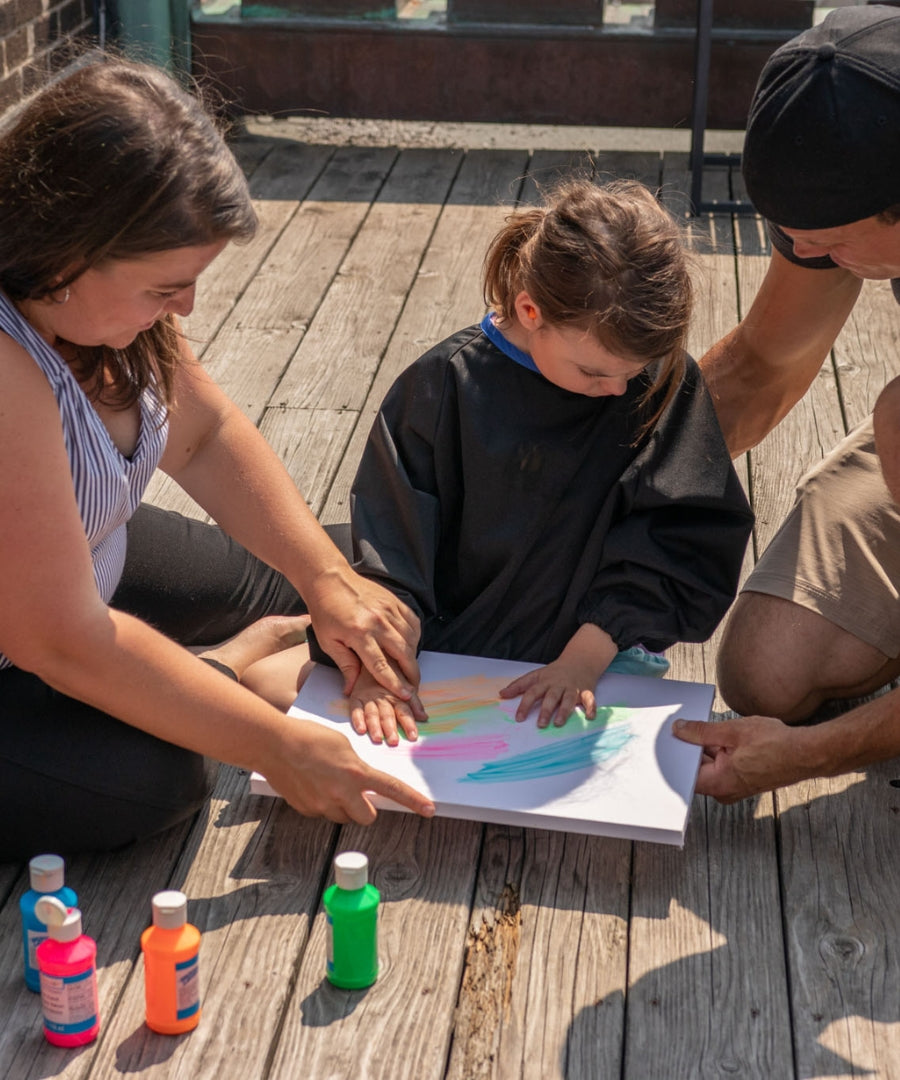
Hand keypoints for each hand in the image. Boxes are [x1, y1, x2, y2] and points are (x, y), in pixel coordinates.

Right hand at [260, 716, 433, 823]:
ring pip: (343, 816)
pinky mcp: (307, 810)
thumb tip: (359, 780)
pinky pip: (323, 812)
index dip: (413, 800)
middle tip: (355, 792)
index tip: (430, 809)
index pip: (392, 789)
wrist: (274, 745)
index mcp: (356, 773)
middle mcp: (342, 794)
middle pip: (367, 817)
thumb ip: (356, 766)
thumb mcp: (343, 745)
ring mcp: (323, 805)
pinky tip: (311, 784)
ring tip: (326, 782)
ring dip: (342, 806)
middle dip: (365, 808)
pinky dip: (322, 803)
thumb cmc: (309, 737)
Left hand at [304, 567, 420, 699]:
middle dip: (412, 673)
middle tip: (415, 686)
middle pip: (403, 653)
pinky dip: (414, 635)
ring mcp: (388, 609)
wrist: (330, 580)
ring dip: (414, 656)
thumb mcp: (328, 641)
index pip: (381, 665)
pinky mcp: (394, 601)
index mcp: (359, 633)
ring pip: (410, 638)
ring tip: (412, 669)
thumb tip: (351, 689)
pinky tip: (410, 645)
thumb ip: (344, 664)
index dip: (395, 683)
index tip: (405, 695)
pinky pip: (412, 621)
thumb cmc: (326, 612)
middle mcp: (377, 621)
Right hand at [349, 666, 426, 746]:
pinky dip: (357, 719)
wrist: (375, 655)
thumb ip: (415, 703)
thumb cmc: (393, 674)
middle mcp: (382, 696)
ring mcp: (368, 697)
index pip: (404, 710)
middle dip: (390, 727)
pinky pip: (355, 709)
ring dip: (374, 726)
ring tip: (378, 738)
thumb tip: (424, 717)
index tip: (413, 736)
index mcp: (396, 694)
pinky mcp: (356, 697)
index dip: (409, 723)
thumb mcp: (406, 685)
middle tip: (394, 741)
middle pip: (387, 714)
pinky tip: (360, 729)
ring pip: (372, 713)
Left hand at [499, 657, 598, 727]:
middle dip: (545, 710)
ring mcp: (572, 688)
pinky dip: (591, 708)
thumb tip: (501, 694)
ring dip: (564, 711)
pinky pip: (589, 699)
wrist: (580, 660)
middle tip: (540, 724)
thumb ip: (519, 685)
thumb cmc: (554, 672)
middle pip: (550, 697)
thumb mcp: (536, 675)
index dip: (525, 705)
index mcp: (544, 681)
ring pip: (568, 699)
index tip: (519, 718)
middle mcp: (558, 685)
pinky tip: (589, 717)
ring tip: (558, 723)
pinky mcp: (586, 691)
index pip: (532, 692)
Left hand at [672, 714, 812, 802]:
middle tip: (679, 726)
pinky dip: (718, 751)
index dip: (674, 754)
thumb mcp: (732, 731)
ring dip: (705, 748)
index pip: (683, 773)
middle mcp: (724, 791)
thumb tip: (679, 729)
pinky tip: (719, 735)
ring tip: (703, 728)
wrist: (806, 753)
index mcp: (718, 784)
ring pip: (709, 765)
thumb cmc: (775, 744)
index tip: (665, 739)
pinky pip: (721, 765)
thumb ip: (701, 732)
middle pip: (696, 768)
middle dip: (689, 748)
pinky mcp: (741, 780)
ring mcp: (733, 787)